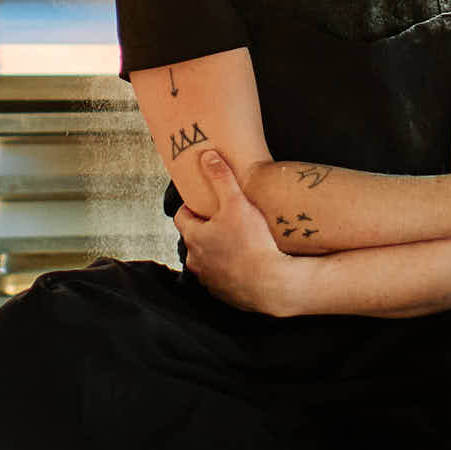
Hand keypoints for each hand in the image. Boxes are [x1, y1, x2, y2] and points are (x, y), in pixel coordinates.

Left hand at [176, 151, 302, 313]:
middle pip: (194, 238)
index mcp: (194, 237)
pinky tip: (246, 262)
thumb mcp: (237, 203)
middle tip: (225, 219)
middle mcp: (195, 260)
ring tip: (238, 241)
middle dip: (206, 228)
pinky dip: (229, 269)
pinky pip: (221, 277)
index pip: (181, 217)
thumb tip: (207, 157)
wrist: (269, 283)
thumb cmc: (251, 243)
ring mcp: (208, 279)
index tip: (203, 202)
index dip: (191, 207)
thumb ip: (221, 177)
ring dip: (217, 251)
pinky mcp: (223, 293)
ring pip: (207, 259)